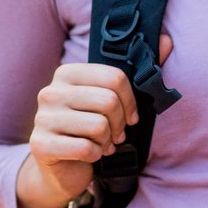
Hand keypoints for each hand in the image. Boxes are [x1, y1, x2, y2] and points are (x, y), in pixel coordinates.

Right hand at [18, 33, 172, 207]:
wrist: (62, 168)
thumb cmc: (90, 128)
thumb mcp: (111, 100)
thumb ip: (138, 71)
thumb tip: (166, 40)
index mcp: (67, 73)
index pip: (114, 77)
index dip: (131, 102)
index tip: (131, 117)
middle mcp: (50, 91)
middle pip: (108, 101)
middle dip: (120, 124)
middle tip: (116, 134)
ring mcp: (42, 118)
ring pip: (99, 126)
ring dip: (107, 141)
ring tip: (101, 144)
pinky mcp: (40, 144)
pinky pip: (86, 148)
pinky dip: (96, 155)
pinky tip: (90, 155)